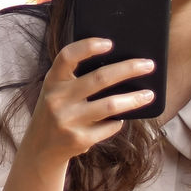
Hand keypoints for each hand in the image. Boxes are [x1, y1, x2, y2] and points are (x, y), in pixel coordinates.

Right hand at [19, 37, 156, 166]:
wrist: (41, 148)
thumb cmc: (58, 110)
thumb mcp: (58, 91)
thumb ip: (77, 78)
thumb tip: (119, 66)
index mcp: (52, 81)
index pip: (67, 56)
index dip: (88, 46)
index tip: (110, 43)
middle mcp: (57, 99)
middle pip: (99, 78)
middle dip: (128, 69)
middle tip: (149, 65)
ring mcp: (68, 121)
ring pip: (110, 105)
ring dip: (134, 99)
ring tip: (149, 94)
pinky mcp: (79, 139)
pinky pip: (110, 126)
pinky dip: (119, 121)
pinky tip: (122, 117)